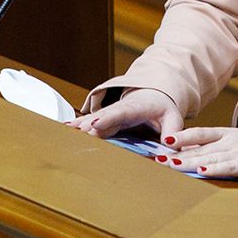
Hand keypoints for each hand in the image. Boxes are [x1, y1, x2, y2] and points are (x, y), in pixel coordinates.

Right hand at [68, 88, 182, 138]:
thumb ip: (173, 130)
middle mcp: (119, 109)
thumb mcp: (172, 117)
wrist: (155, 94)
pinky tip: (65, 130)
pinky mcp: (105, 119)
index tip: (96, 124)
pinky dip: (78, 125)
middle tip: (77, 134)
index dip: (108, 118)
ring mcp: (110, 113)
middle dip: (89, 125)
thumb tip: (171, 144)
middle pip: (102, 117)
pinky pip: (90, 121)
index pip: (120, 112)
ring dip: (80, 125)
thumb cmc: (163, 106)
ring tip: (66, 132)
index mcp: (135, 107)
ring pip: (93, 119)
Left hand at [160, 127, 237, 183]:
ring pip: (211, 157)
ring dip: (190, 162)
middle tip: (159, 159)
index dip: (182, 136)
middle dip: (178, 154)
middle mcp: (230, 140)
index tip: (163, 142)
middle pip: (200, 148)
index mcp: (225, 133)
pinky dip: (215, 169)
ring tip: (173, 164)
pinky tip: (202, 172)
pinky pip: (229, 167)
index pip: (200, 133)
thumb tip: (185, 153)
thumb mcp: (233, 143)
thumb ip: (212, 147)